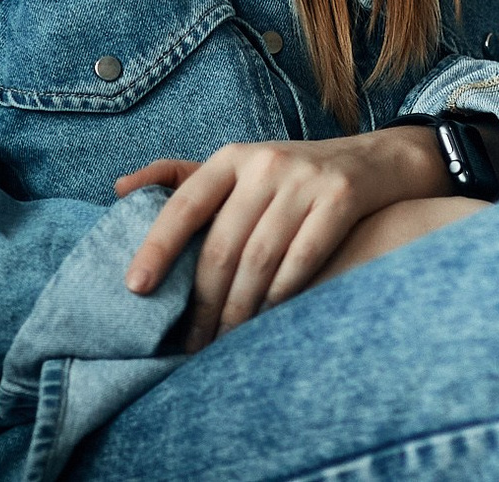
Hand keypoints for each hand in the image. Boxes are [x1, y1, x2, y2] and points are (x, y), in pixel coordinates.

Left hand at [117, 126, 458, 347]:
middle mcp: (266, 163)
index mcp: (233, 157)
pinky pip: (302, 260)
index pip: (184, 204)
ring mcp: (307, 179)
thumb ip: (184, 179)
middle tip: (192, 342)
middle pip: (223, 245)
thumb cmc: (295, 175)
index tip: (135, 288)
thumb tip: (119, 188)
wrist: (378, 161)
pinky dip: (281, 296)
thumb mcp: (242, 165)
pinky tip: (269, 318)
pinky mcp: (342, 197)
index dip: (157, 247)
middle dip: (204, 302)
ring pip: (260, 259)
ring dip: (240, 309)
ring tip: (226, 341)